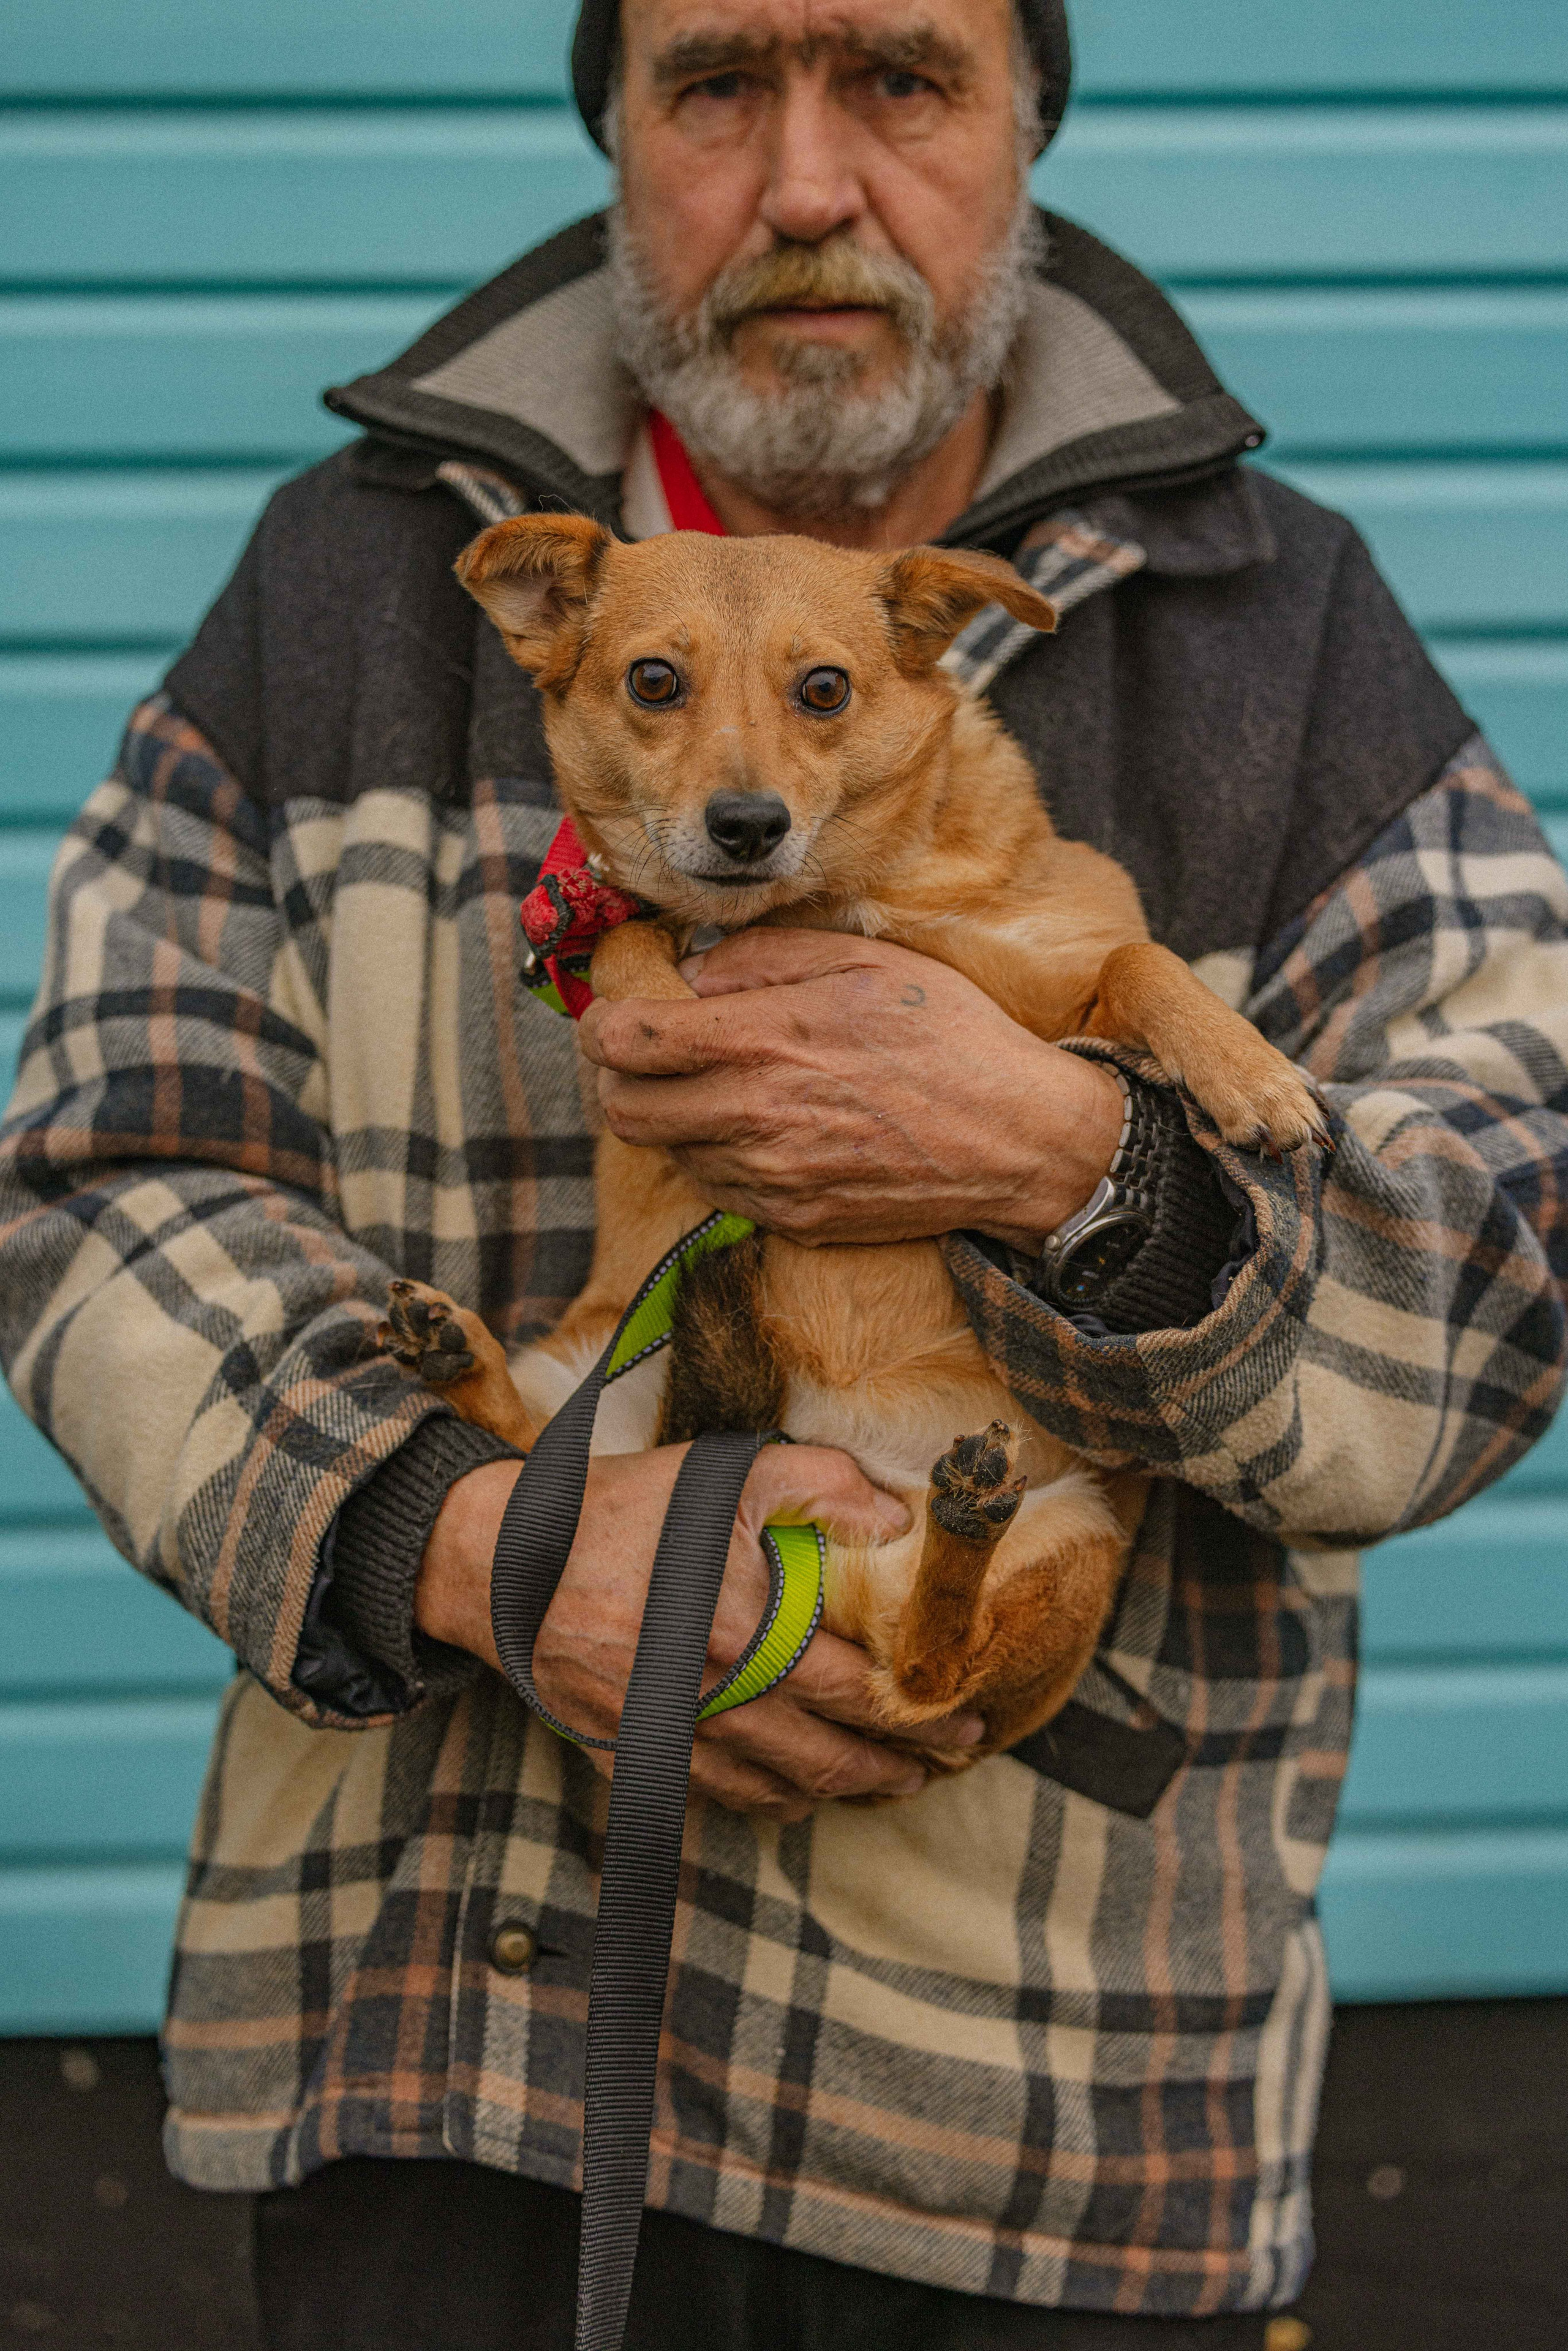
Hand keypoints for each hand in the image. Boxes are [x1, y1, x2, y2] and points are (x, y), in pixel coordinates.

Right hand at [415, 1448, 984, 1820]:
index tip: (965, 1719)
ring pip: (777, 1789)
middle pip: (827, 1756)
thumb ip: (820, 1483)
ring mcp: (669, 1737)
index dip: (920, 1716)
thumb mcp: (724, 1472)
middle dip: (898, 1767)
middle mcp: (710, 1698)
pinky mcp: (633, 1756)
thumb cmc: (620, 1509)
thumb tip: (899, 1521)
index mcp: (741, 1632)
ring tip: (889, 1783)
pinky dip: (771, 1802)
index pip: (857, 1692)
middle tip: (946, 1764)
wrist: (500, 1562)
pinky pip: (719, 1797)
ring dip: (842, 1792)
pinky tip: (800, 1792)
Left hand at [577, 929, 1123, 1249]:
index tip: (616, 1012)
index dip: (602, 1024)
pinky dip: (716, 1157)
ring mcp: (770, 1179)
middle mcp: (754, 1117)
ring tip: (714, 1086)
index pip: (626, 1042)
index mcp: (764, 1042)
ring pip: (667, 1153)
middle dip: (617, 1078)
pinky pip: (716, 1189)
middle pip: (623, 1111)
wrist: (1019, 1142)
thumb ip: (763, 959)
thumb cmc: (950, 1039)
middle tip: (646, 1053)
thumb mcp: (862, 962)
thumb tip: (693, 972)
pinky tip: (758, 1127)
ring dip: (671, 1117)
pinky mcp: (791, 1219)